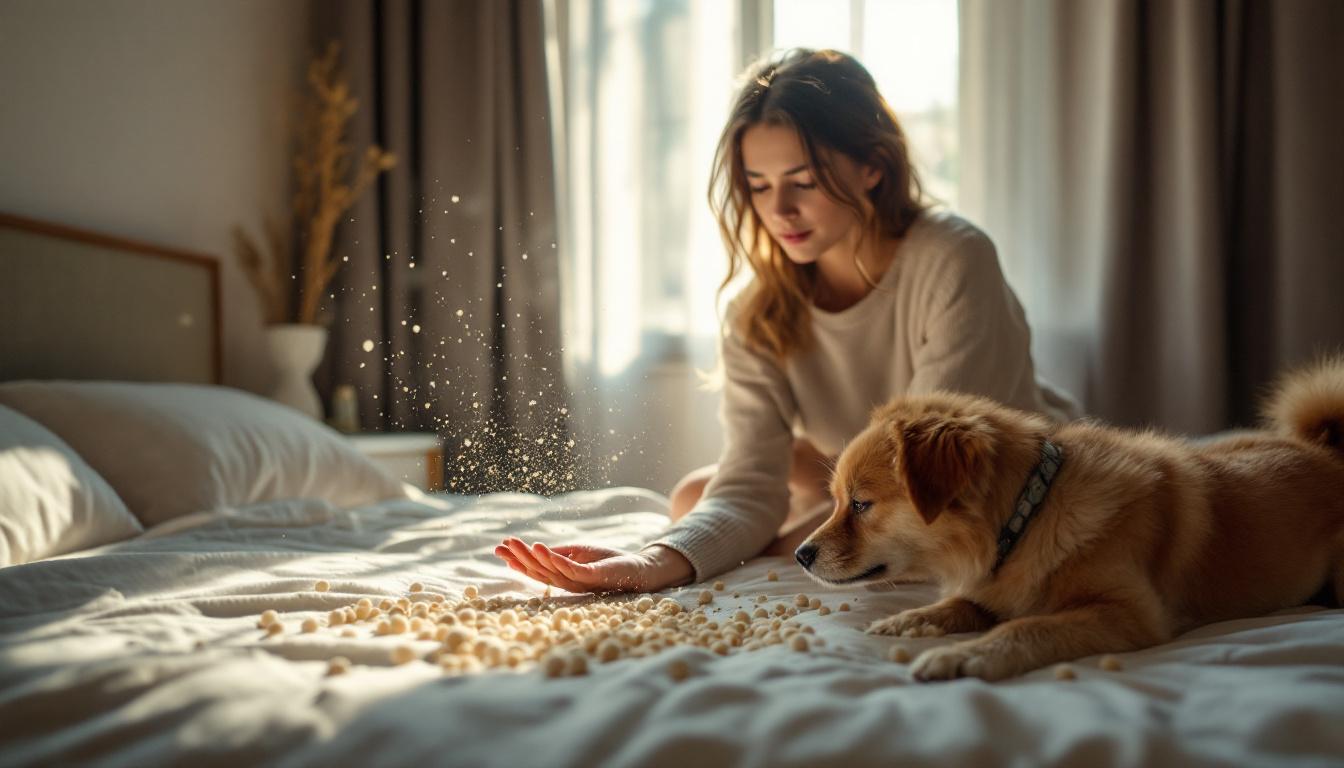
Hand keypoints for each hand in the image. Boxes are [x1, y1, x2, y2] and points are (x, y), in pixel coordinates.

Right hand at [493, 538, 692, 593]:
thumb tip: (537, 548)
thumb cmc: (612, 561)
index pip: (536, 570)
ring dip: (531, 557)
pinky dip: (555, 559)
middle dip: (518, 559)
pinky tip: (541, 548)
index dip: (517, 561)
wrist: (641, 569)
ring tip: (515, 544)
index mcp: (564, 578)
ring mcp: (581, 581)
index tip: (499, 549)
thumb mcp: (581, 553)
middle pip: (538, 572)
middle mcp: (569, 583)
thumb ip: (561, 553)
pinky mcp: (594, 576)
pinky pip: (571, 568)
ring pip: (550, 571)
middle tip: (499, 547)